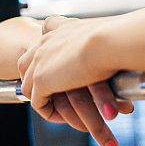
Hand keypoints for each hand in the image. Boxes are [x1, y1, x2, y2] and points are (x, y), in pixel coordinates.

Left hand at [18, 15, 132, 145]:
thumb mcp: (108, 33)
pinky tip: (67, 117)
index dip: (45, 55)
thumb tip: (118, 43)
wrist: (109, 42)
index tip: (58, 66)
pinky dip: (50, 113)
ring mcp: (39, 61)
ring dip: (44, 99)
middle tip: (54, 93)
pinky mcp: (40, 80)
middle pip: (26, 63)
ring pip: (29, 85)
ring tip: (61, 110)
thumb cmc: (117, 37)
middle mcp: (45, 42)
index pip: (43, 38)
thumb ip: (101, 39)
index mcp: (60, 28)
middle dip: (37, 80)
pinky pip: (38, 104)